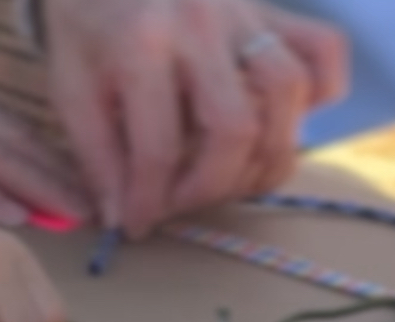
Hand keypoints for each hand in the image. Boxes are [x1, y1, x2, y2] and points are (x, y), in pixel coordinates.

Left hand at [43, 0, 346, 237]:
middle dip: (210, 188)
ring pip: (289, 92)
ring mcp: (246, 12)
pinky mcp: (273, 10)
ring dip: (267, 154)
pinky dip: (319, 94)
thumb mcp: (70, 87)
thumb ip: (96, 155)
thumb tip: (121, 218)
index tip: (136, 225)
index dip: (149, 202)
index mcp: (143, 44)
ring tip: (230, 177)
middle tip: (182, 202)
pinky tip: (282, 123)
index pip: (159, 149)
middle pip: (237, 129)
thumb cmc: (86, 23)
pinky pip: (324, 50)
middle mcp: (203, 24)